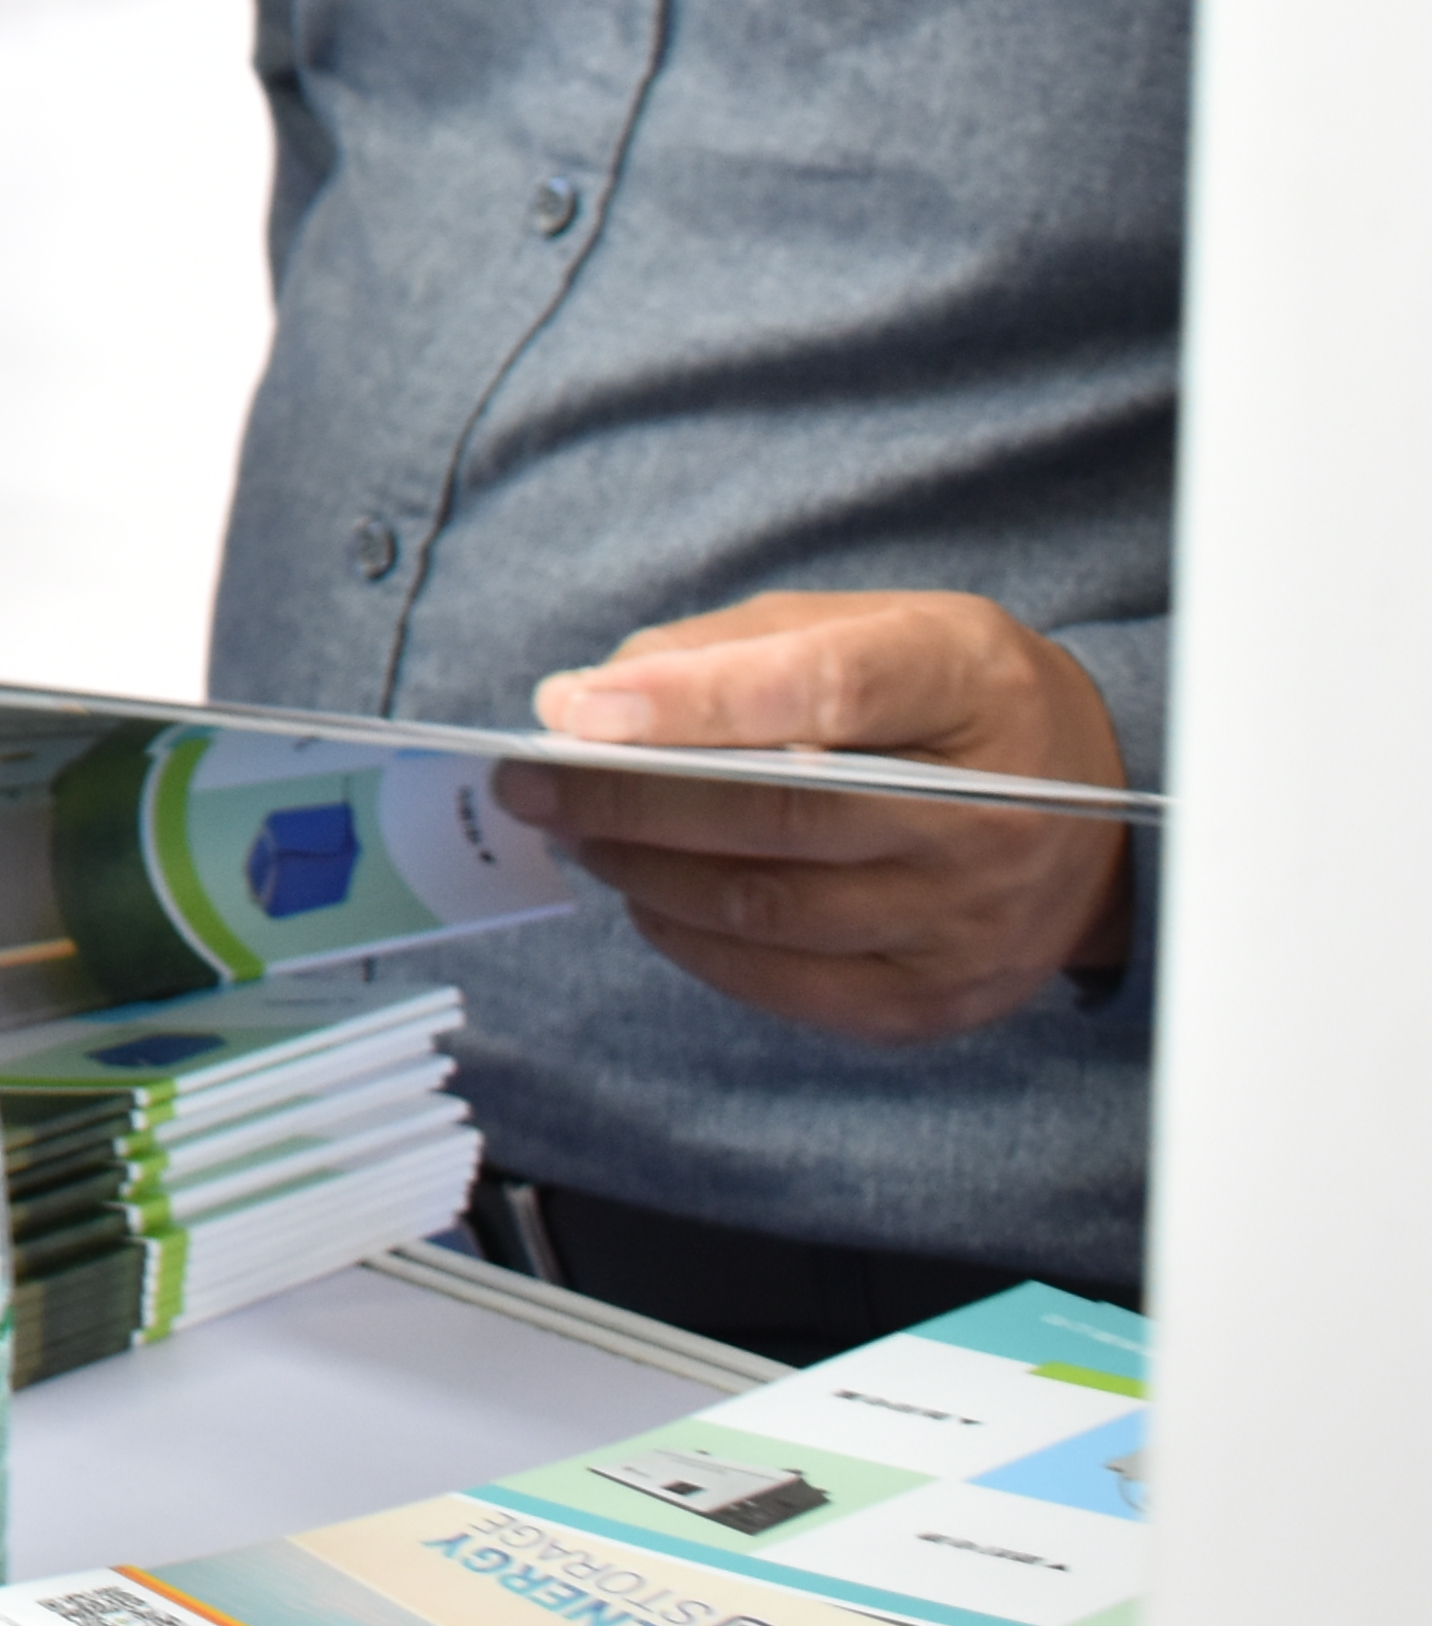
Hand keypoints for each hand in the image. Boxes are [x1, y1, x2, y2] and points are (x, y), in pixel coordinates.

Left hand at [502, 590, 1138, 1043]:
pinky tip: (648, 895)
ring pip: (765, 907)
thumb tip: (585, 700)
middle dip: (625, 798)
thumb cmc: (947, 704)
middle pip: (778, 813)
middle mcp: (987, 814)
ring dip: (642, 870)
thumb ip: (727, 650)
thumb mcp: (867, 625)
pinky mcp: (937, 999)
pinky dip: (691, 938)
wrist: (1094, 817)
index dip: (690, 701)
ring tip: (577, 831)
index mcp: (968, 686)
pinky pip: (783, 981)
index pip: (824, 690)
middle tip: (531, 781)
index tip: (577, 710)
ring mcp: (968, 920)